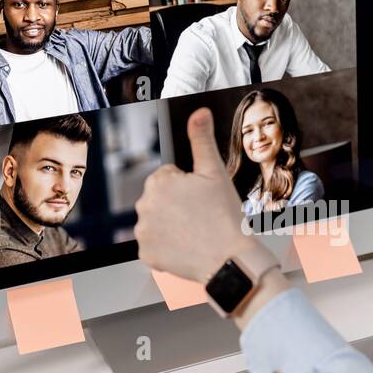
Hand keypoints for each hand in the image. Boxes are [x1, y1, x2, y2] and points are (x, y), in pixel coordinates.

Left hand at [135, 107, 252, 283]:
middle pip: (161, 200)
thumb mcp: (216, 171)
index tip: (202, 200)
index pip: (169, 178)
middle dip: (178, 205)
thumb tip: (199, 113)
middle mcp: (144, 205)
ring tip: (195, 232)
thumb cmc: (225, 217)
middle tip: (201, 216)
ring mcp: (143, 231)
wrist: (229, 260)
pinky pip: (154, 245)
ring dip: (171, 225)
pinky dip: (167, 247)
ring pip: (157, 222)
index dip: (189, 187)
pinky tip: (185, 247)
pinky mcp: (145, 254)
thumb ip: (202, 139)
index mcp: (159, 182)